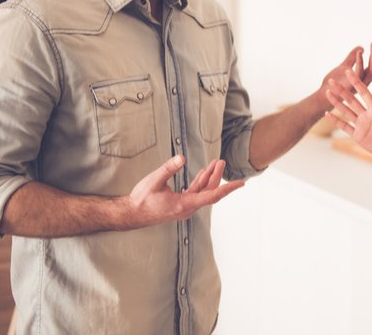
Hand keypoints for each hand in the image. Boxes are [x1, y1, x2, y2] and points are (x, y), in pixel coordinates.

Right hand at [128, 155, 244, 225]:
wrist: (131, 214)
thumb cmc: (141, 199)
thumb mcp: (154, 181)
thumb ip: (168, 169)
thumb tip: (181, 158)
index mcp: (184, 205)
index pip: (212, 196)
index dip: (227, 188)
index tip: (241, 183)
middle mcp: (188, 208)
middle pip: (209, 192)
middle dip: (217, 176)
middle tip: (221, 161)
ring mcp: (185, 207)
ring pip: (203, 192)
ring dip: (209, 177)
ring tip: (216, 162)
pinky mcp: (180, 204)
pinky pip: (195, 193)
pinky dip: (200, 182)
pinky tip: (203, 172)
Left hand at [322, 35, 371, 91]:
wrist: (323, 97)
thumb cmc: (335, 84)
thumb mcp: (344, 67)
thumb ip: (352, 57)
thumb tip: (360, 48)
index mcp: (369, 76)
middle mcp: (368, 80)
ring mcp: (361, 83)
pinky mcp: (352, 85)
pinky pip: (359, 72)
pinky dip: (359, 61)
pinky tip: (359, 51)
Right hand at [325, 70, 371, 161]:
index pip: (364, 92)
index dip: (356, 82)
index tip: (349, 71)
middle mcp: (367, 115)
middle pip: (351, 100)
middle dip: (341, 90)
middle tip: (331, 80)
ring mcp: (361, 125)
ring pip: (345, 111)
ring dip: (336, 102)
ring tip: (327, 92)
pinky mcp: (358, 136)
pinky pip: (344, 126)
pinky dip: (335, 120)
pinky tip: (327, 113)